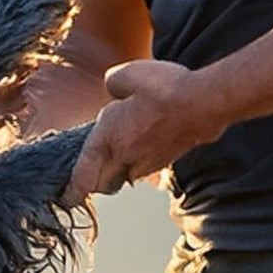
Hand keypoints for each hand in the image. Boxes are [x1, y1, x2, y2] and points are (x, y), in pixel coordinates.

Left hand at [63, 60, 226, 203]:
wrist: (205, 103)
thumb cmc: (165, 90)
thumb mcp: (127, 75)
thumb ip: (112, 85)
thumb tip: (113, 92)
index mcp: (107, 138)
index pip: (83, 173)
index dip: (73, 189)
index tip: (67, 197)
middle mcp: (125, 156)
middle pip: (102, 183)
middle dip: (92, 183)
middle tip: (85, 179)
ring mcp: (148, 163)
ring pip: (124, 177)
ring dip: (116, 173)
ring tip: (114, 158)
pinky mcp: (166, 161)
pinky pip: (143, 169)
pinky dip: (136, 164)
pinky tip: (141, 145)